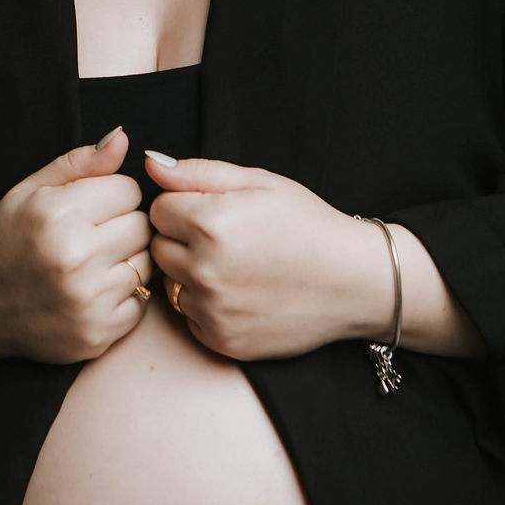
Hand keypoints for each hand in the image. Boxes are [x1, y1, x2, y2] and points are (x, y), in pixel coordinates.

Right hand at [0, 128, 153, 365]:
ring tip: (94, 262)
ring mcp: (87, 301)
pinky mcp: (97, 334)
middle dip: (124, 225)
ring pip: (147, 263)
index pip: (129, 189)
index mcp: (58, 215)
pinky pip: (141, 303)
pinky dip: (124, 296)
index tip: (92, 207)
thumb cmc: (9, 240)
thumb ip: (80, 162)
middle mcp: (75, 259)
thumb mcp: (31, 189)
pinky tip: (94, 291)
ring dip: (127, 260)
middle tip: (94, 236)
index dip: (113, 195)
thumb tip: (123, 138)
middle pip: (142, 226)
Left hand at [144, 154, 394, 360]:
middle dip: (183, 240)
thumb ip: (199, 172)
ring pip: (172, 283)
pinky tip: (242, 294)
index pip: (158, 209)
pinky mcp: (221, 340)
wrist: (353, 282)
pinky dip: (208, 306)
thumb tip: (151, 163)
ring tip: (237, 267)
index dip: (184, 206)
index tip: (215, 211)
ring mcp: (212, 310)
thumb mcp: (260, 183)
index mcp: (211, 223)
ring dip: (193, 274)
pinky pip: (190, 317)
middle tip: (226, 239)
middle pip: (159, 247)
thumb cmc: (309, 225)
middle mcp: (205, 269)